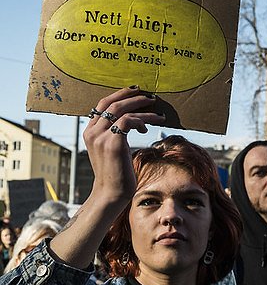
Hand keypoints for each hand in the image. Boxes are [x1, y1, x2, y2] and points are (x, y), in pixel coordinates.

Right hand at [83, 86, 164, 203]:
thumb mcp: (113, 149)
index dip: (119, 95)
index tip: (135, 92)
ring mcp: (100, 137)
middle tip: (149, 95)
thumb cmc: (116, 173)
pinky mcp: (112, 143)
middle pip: (111, 103)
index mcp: (90, 132)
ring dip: (142, 108)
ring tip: (158, 111)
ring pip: (121, 110)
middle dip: (131, 96)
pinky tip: (148, 128)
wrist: (112, 193)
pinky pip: (129, 121)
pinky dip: (142, 120)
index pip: (102, 105)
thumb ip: (115, 135)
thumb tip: (132, 123)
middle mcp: (92, 132)